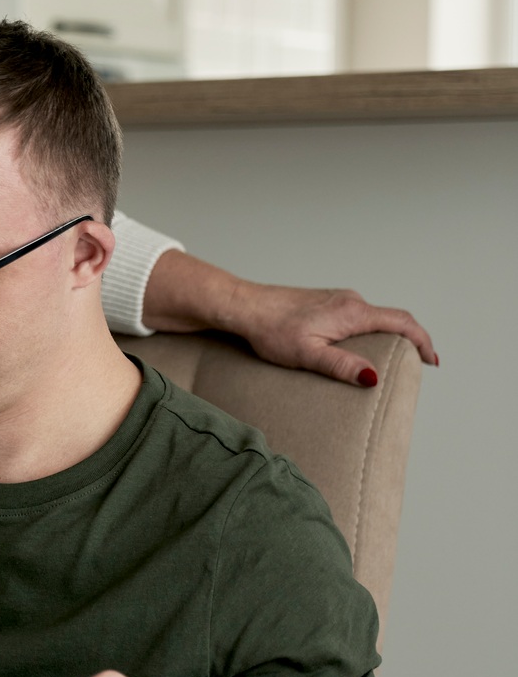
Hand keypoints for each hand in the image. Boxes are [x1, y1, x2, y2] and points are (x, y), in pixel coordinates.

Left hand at [142, 250, 436, 386]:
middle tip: (418, 366)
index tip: (433, 360)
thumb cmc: (271, 330)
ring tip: (392, 362)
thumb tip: (373, 377)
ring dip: (388, 337)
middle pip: (391, 319)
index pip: (402, 322)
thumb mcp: (308, 354)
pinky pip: (358, 316)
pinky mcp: (325, 302)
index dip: (422, 341)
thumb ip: (341, 366)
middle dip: (409, 341)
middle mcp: (350, 301)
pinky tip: (360, 348)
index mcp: (352, 312)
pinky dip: (370, 332)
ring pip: (374, 317)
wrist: (244, 306)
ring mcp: (338, 299)